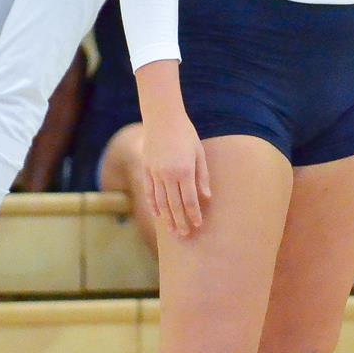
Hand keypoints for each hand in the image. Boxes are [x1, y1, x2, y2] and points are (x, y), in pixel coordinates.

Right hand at [142, 107, 210, 237]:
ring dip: (167, 218)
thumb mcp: (199, 152)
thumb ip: (202, 176)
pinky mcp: (146, 169)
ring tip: (172, 230)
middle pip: (175, 204)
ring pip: (161, 201)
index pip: (190, 199)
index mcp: (184, 170)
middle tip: (184, 235)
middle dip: (180, 221)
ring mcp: (155, 173)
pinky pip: (149, 192)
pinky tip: (158, 215)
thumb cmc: (185, 133)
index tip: (197, 225)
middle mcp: (168, 174)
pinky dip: (153, 205)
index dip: (194, 214)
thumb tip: (207, 197)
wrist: (162, 117)